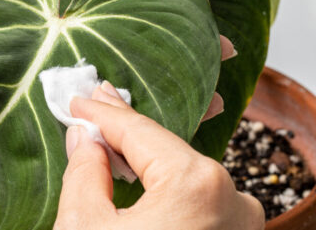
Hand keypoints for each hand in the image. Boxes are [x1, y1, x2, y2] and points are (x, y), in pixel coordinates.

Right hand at [54, 83, 263, 228]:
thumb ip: (84, 172)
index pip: (137, 131)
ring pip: (182, 169)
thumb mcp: (84, 226)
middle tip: (96, 100)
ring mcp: (239, 219)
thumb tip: (84, 137)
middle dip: (125, 126)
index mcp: (195, 184)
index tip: (77, 99)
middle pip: (164, 147)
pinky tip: (143, 170)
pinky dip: (167, 180)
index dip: (101, 111)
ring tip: (114, 132)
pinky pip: (197, 194)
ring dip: (147, 153)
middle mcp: (230, 196)